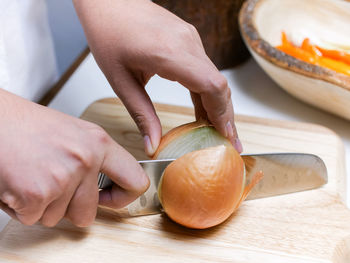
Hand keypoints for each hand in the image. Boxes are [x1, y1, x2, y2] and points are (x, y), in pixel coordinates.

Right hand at [0, 89, 148, 226]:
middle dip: (68, 208)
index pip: (136, 181)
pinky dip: (21, 208)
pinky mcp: (36, 194)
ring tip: (32, 176)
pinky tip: (18, 182)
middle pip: (88, 213)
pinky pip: (33, 219)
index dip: (123, 197)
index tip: (109, 198)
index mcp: (99, 143)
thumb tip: (109, 188)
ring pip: (58, 218)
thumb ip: (95, 160)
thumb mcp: (74, 134)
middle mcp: (85, 160)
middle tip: (51, 183)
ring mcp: (62, 177)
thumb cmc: (27, 125)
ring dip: (42, 206)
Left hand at [73, 0, 242, 155]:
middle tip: (229, 143)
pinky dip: (208, 92)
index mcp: (169, 54)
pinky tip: (203, 110)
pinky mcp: (188, 39)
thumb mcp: (120, 81)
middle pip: (220, 85)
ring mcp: (190, 39)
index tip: (226, 138)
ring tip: (217, 132)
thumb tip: (153, 144)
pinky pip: (205, 69)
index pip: (211, 86)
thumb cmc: (109, 35)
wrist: (109, 2)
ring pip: (214, 78)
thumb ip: (141, 115)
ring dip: (218, 106)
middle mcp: (187, 43)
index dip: (222, 114)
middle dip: (226, 117)